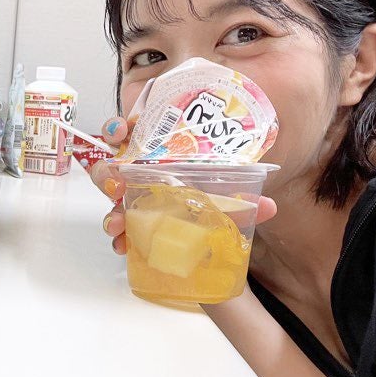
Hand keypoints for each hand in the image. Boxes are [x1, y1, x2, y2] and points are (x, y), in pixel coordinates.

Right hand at [89, 115, 276, 255]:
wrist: (208, 217)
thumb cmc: (210, 190)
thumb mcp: (224, 189)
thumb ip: (242, 197)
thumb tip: (269, 206)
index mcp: (155, 152)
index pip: (127, 133)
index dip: (117, 129)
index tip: (121, 132)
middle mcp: (138, 173)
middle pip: (110, 166)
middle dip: (106, 175)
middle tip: (116, 188)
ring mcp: (132, 198)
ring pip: (110, 201)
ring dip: (110, 211)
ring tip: (117, 225)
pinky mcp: (132, 224)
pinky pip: (118, 229)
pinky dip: (120, 238)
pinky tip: (124, 247)